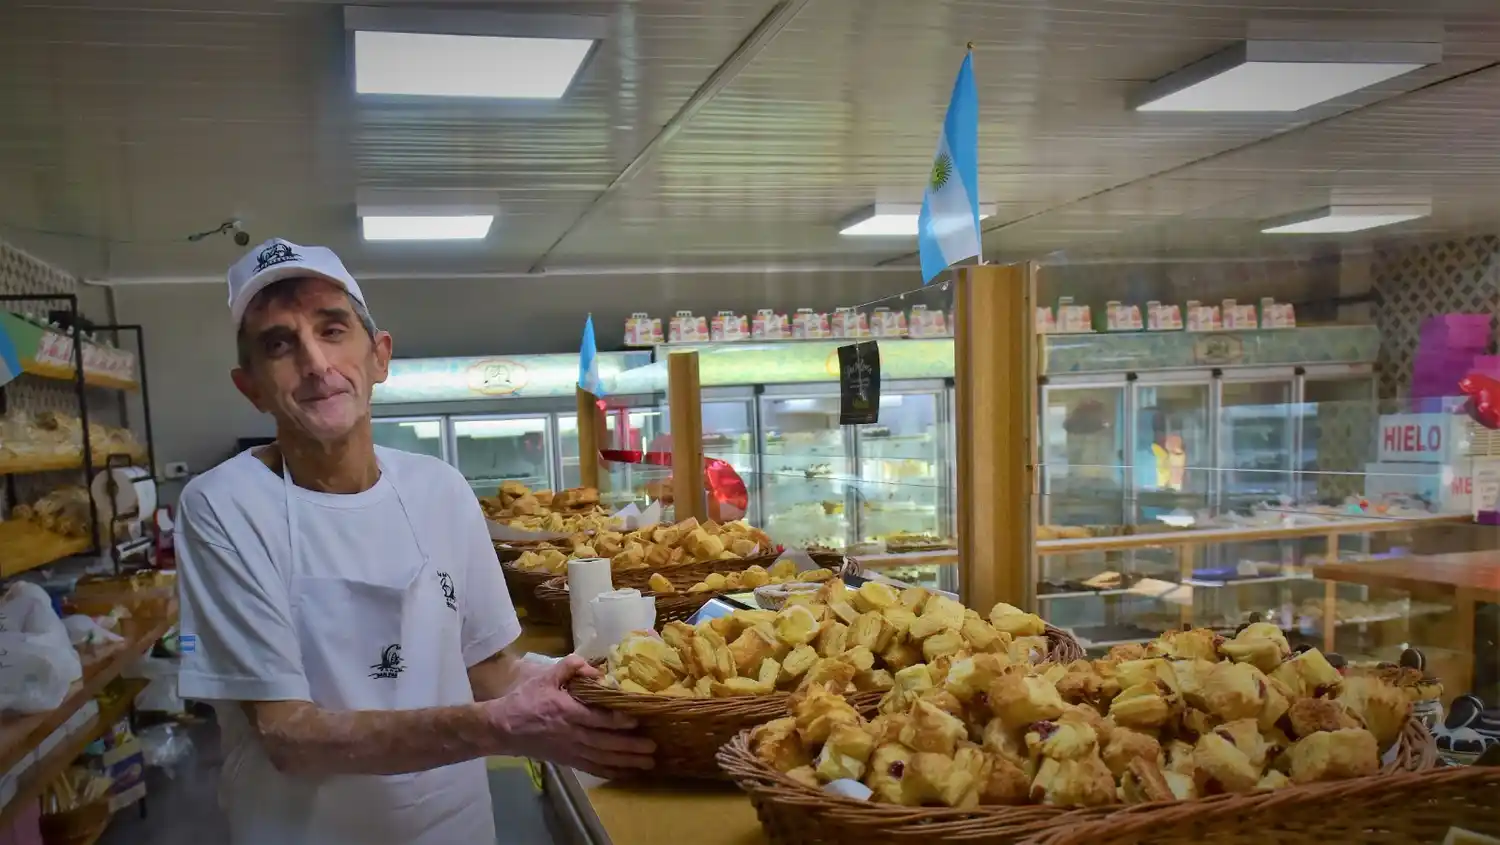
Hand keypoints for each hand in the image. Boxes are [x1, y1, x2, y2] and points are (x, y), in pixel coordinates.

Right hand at [485, 655, 655, 778]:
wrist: (503, 728)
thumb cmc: (525, 700)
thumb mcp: (545, 676)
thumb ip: (570, 667)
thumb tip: (595, 669)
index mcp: (567, 712)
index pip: (597, 719)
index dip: (618, 720)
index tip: (637, 720)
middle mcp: (571, 734)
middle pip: (605, 743)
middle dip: (630, 746)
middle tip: (653, 747)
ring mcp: (570, 750)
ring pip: (602, 759)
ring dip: (626, 762)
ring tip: (648, 764)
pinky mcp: (568, 761)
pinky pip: (592, 768)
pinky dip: (610, 772)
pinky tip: (627, 774)